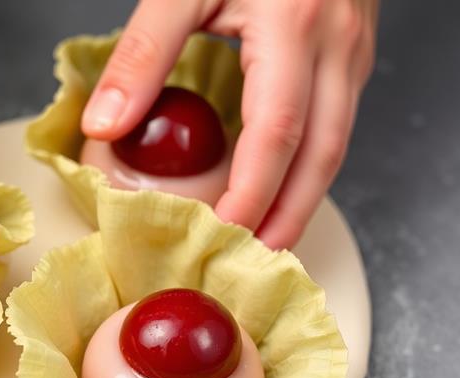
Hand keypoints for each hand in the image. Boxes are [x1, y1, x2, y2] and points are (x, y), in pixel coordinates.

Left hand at [83, 0, 378, 248]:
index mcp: (295, 29)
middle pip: (322, 158)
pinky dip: (309, 167)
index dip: (249, 198)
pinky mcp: (352, 51)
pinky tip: (281, 186)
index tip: (218, 238)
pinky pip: (338, 124)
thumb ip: (145, 52)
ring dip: (303, 201)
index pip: (276, 139)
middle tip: (252, 266)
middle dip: (287, 219)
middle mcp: (337, 47)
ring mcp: (354, 51)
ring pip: (338, 147)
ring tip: (266, 242)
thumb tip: (105, 126)